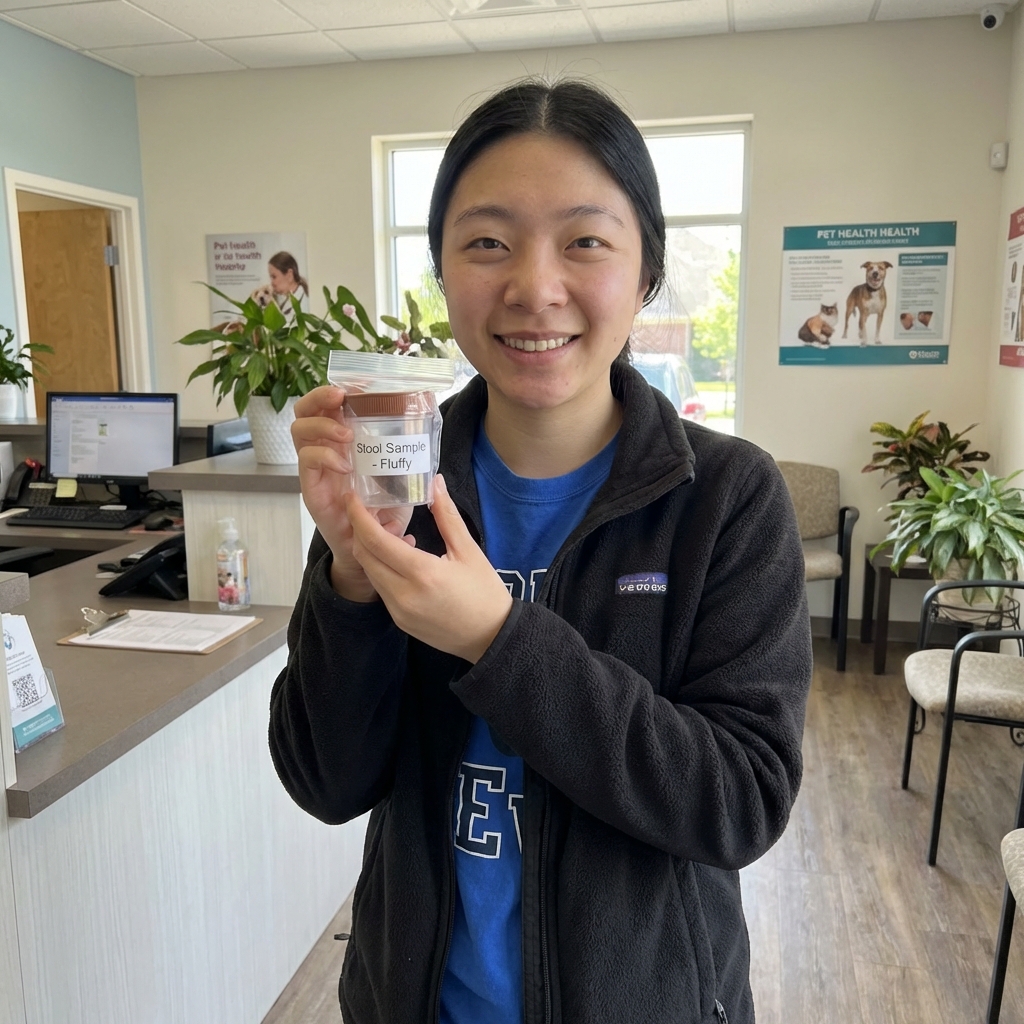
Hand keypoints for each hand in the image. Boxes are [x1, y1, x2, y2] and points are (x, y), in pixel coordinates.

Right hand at [291, 385, 413, 601]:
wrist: (373, 553)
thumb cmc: (386, 511)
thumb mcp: (402, 477)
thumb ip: (410, 451)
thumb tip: (431, 411)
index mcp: (343, 442)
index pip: (328, 405)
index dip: (336, 389)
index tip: (355, 383)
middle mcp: (324, 450)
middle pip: (305, 410)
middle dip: (319, 398)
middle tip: (341, 397)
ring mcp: (315, 470)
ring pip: (299, 431)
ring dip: (322, 426)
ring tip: (347, 434)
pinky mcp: (312, 490)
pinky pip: (306, 463)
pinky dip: (323, 457)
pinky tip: (345, 464)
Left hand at [346, 474, 512, 662]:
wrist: (491, 638)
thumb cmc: (485, 592)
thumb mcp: (469, 550)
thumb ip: (447, 515)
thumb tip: (435, 482)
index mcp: (422, 573)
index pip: (375, 540)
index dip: (358, 516)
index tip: (352, 497)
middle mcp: (403, 594)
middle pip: (364, 556)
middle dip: (359, 530)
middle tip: (366, 510)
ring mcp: (398, 611)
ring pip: (371, 573)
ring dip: (370, 550)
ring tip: (385, 532)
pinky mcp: (399, 621)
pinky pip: (381, 589)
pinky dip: (382, 569)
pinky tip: (398, 558)